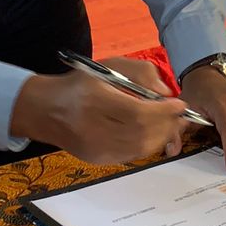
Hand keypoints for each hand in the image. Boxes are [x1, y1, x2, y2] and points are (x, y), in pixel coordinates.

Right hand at [9, 57, 183, 165]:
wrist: (45, 109)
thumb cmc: (80, 84)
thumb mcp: (108, 66)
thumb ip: (141, 73)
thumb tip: (165, 93)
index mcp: (93, 100)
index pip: (137, 113)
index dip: (163, 112)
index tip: (179, 104)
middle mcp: (91, 128)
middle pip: (141, 134)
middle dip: (167, 125)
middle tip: (180, 116)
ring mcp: (93, 148)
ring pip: (139, 149)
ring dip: (161, 137)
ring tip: (171, 125)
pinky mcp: (95, 160)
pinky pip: (130, 156)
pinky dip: (147, 146)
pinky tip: (153, 134)